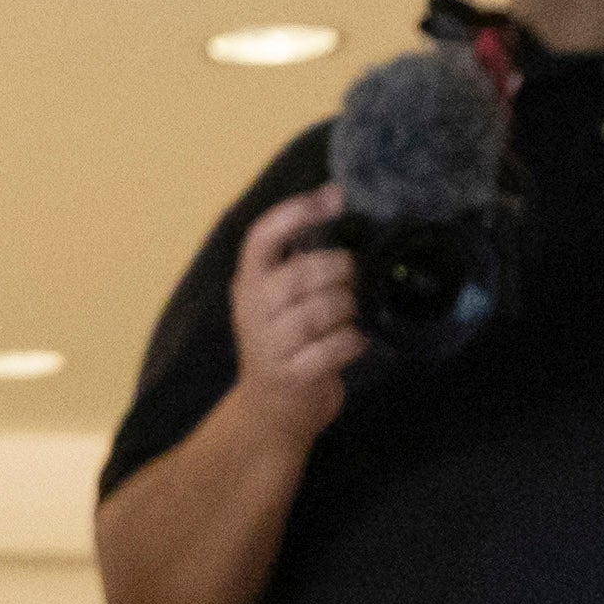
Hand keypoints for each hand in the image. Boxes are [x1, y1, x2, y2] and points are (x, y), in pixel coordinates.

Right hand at [224, 182, 368, 433]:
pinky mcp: (292, 376)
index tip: (334, 198)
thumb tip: (336, 193)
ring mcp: (270, 345)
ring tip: (349, 314)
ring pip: (323, 310)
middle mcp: (253, 310)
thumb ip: (300, 252)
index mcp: (249, 281)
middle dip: (339, 271)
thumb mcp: (278, 295)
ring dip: (348, 308)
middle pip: (304, 274)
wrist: (270, 409)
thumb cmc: (285, 340)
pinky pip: (335, 346)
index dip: (297, 213)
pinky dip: (353, 341)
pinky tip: (353, 342)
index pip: (263, 237)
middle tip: (349, 279)